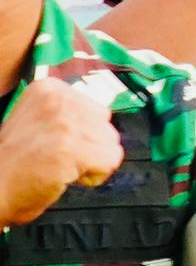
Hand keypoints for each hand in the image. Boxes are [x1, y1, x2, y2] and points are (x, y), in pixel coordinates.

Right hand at [0, 66, 123, 226]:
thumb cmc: (15, 160)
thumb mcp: (38, 120)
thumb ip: (67, 112)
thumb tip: (103, 115)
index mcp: (48, 88)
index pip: (97, 110)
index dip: (82, 134)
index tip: (53, 144)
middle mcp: (58, 99)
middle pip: (106, 126)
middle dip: (89, 147)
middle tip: (56, 158)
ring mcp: (65, 123)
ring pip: (110, 144)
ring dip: (91, 162)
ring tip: (59, 167)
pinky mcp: (73, 148)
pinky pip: (110, 162)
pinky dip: (94, 175)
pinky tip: (66, 177)